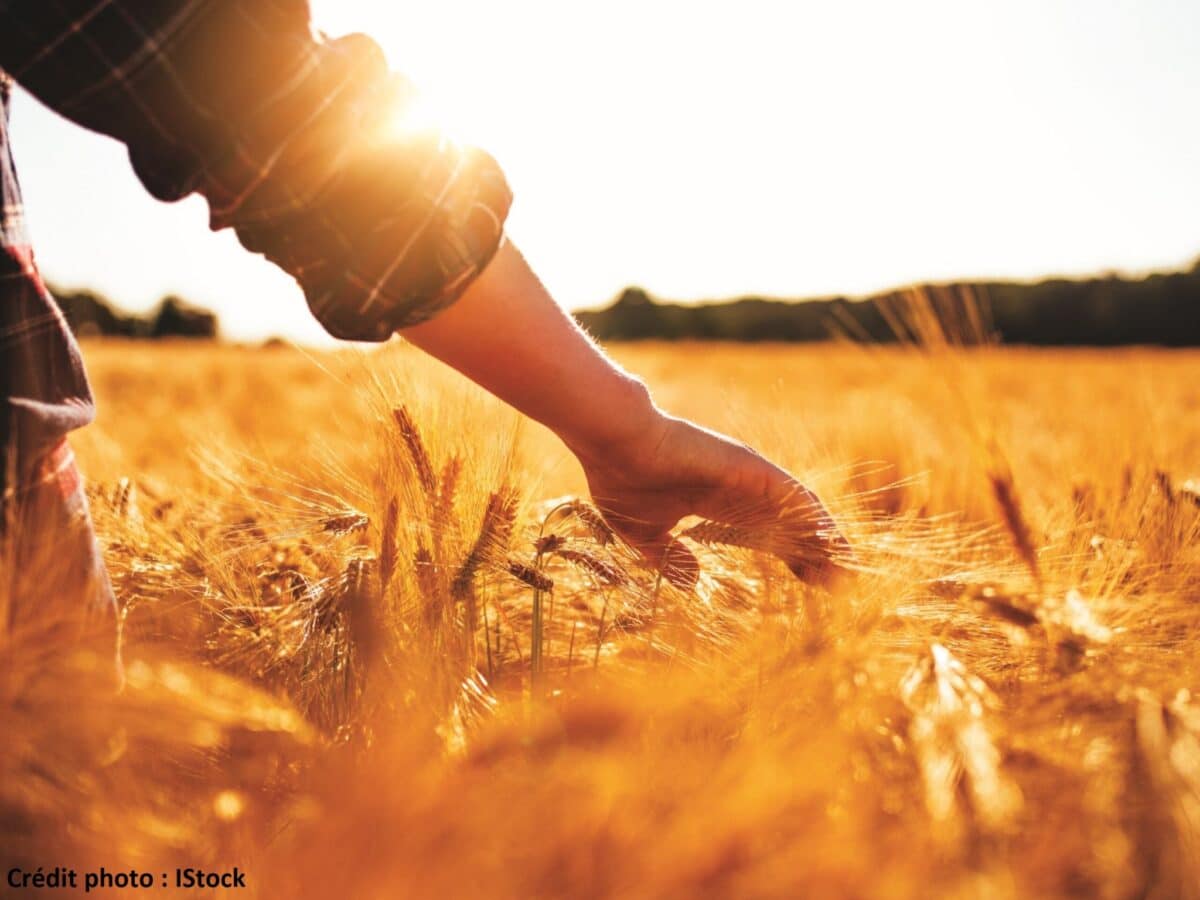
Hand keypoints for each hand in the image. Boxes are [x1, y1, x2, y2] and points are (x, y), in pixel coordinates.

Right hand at [573, 410, 850, 588]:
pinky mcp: (750, 467)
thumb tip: (694, 583)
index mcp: (717, 503)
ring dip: (824, 540)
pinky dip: (815, 519)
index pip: (766, 535)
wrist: (615, 443)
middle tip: (842, 587)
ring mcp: (747, 476)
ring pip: (798, 511)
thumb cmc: (621, 479)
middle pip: (790, 526)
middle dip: (816, 554)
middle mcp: (739, 489)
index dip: (790, 559)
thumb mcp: (644, 533)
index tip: (811, 586)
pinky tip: (833, 543)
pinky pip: (792, 495)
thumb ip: (670, 558)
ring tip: (848, 570)